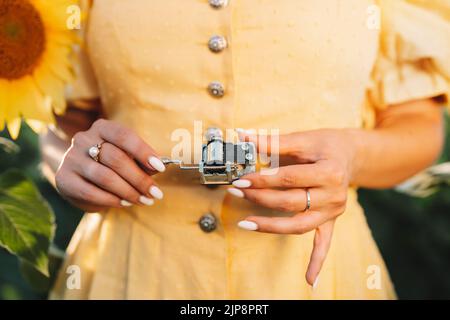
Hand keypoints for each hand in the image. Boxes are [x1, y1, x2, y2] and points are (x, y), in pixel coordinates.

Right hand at [55, 119, 165, 211]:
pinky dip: (112, 200)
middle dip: (140, 179)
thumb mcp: (127, 157)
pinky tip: (125, 203)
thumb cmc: (111, 165)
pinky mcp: (64, 179)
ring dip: (129, 192)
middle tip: (155, 193)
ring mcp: (71, 158)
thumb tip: (158, 167)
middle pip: (116, 158)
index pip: (124, 136)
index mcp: (102, 128)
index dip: (143, 151)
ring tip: (144, 201)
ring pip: (105, 177)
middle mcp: (83, 139)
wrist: (78, 176)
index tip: (161, 168)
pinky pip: (91, 192)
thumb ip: (141, 161)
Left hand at [229, 129, 357, 285]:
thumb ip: (272, 142)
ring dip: (271, 226)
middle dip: (260, 198)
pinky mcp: (331, 220)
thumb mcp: (303, 139)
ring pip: (299, 224)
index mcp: (329, 171)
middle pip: (291, 202)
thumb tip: (243, 136)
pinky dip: (317, 261)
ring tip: (246, 224)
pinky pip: (324, 243)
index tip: (241, 179)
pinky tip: (309, 280)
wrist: (351, 154)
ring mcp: (333, 211)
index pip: (288, 179)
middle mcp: (334, 195)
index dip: (262, 180)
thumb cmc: (325, 145)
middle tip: (236, 191)